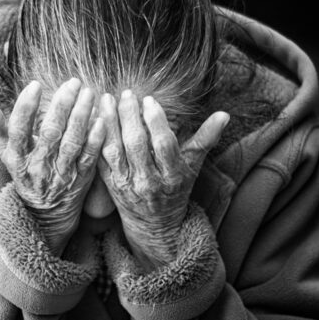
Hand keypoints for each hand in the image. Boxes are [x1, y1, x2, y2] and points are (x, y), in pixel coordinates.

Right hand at [0, 78, 104, 255]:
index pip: (18, 130)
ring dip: (81, 117)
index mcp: (17, 157)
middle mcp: (38, 165)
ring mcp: (60, 173)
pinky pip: (89, 158)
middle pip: (50, 133)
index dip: (26, 108)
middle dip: (62, 105)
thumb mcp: (6, 153)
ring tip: (89, 93)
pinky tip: (102, 120)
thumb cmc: (25, 173)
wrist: (45, 213)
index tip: (35, 85)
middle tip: (73, 83)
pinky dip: (96, 139)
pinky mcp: (80, 179)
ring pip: (71, 142)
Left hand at [97, 90, 228, 269]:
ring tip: (106, 99)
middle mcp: (148, 181)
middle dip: (130, 116)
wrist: (155, 225)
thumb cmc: (176, 190)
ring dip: (109, 123)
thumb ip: (206, 139)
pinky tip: (93, 118)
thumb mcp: (193, 167)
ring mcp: (127, 184)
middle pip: (136, 145)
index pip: (164, 145)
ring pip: (114, 150)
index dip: (156, 121)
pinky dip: (95, 139)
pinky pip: (100, 159)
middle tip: (127, 94)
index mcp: (172, 175)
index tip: (149, 100)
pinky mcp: (109, 185)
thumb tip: (225, 115)